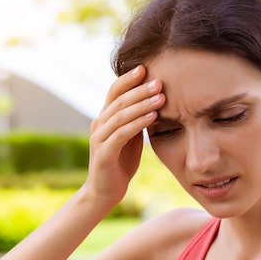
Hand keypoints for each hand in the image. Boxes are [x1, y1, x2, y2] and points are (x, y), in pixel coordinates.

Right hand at [83, 65, 164, 208]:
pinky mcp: (104, 153)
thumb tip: (156, 100)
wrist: (105, 191)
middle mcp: (99, 124)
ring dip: (142, 104)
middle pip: (119, 100)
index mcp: (105, 118)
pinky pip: (121, 134)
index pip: (115, 91)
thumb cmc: (120, 163)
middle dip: (141, 89)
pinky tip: (153, 117)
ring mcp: (99, 138)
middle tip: (160, 81)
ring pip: (121, 115)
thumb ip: (137, 119)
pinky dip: (138, 123)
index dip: (129, 78)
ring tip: (161, 97)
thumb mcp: (130, 137)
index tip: (147, 68)